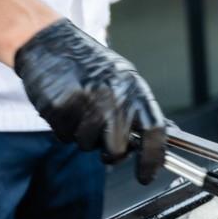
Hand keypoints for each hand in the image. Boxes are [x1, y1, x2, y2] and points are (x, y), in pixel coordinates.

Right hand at [14, 19, 165, 182]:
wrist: (50, 43)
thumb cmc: (89, 63)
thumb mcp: (124, 79)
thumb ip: (140, 109)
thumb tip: (166, 136)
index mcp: (134, 90)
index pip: (154, 132)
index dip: (152, 159)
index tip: (146, 175)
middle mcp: (112, 97)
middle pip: (116, 150)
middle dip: (109, 151)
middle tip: (103, 138)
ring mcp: (84, 103)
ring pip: (87, 146)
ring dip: (84, 136)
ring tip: (80, 109)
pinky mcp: (58, 108)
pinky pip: (64, 137)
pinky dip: (64, 128)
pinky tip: (66, 106)